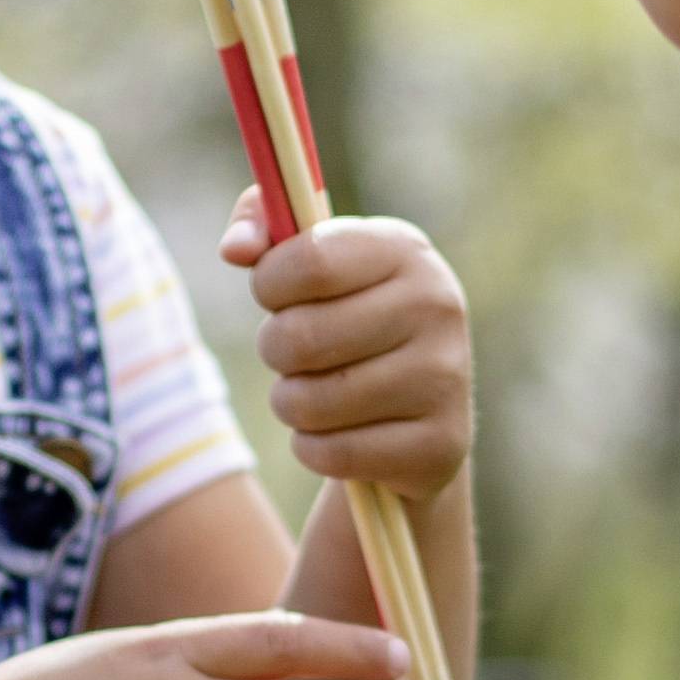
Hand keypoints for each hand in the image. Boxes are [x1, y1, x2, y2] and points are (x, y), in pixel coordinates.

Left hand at [222, 200, 471, 497]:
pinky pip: (331, 452)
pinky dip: (313, 447)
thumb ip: (263, 227)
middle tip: (291, 353)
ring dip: (290, 402)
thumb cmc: (347, 319)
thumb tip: (235, 250)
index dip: (269, 284)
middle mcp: (437, 305)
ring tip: (313, 392)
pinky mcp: (439, 445)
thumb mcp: (313, 261)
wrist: (416, 410)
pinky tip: (336, 433)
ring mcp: (444, 377)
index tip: (274, 294)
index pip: (310, 260)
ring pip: (310, 401)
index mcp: (404, 249)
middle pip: (300, 336)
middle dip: (275, 350)